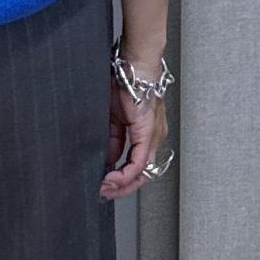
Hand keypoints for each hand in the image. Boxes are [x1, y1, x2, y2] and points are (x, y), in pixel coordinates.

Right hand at [100, 65, 169, 200]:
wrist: (134, 65)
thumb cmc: (125, 83)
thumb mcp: (113, 118)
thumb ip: (112, 140)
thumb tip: (107, 159)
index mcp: (146, 132)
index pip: (136, 164)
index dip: (121, 179)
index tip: (105, 185)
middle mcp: (154, 138)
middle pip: (142, 174)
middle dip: (122, 188)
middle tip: (105, 193)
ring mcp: (154, 137)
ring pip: (143, 173)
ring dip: (123, 185)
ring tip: (106, 189)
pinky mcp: (148, 133)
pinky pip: (139, 163)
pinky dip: (125, 174)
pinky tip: (112, 178)